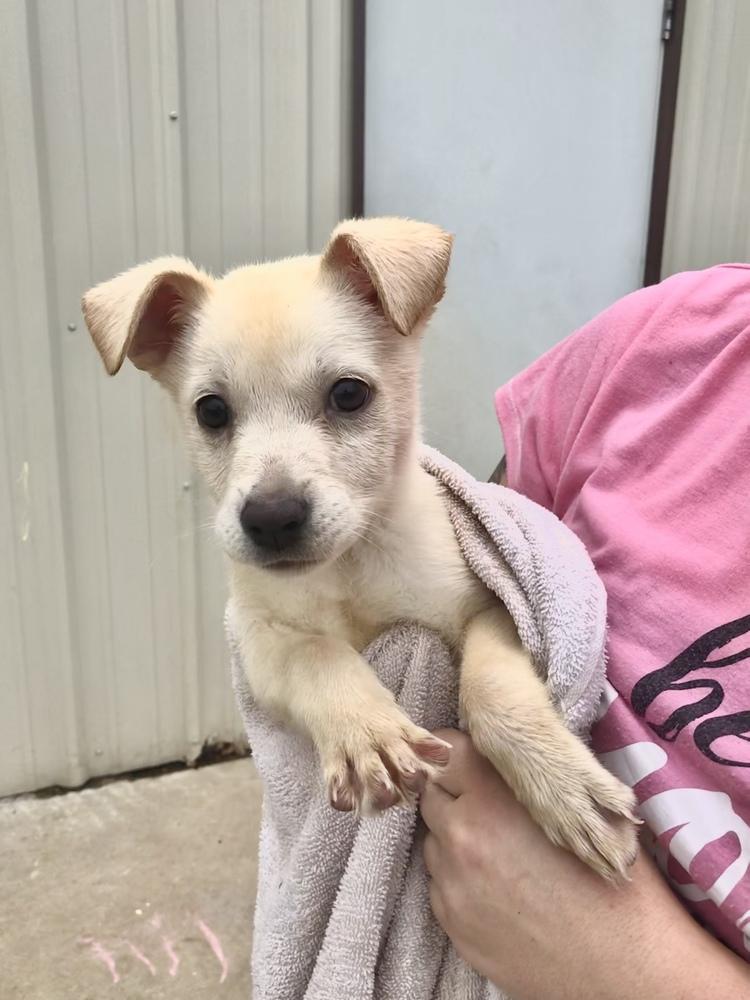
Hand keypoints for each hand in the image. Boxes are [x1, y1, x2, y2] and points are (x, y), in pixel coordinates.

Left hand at [420, 729, 749, 999]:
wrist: (621, 966)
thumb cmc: (611, 884)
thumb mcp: (580, 812)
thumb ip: (535, 781)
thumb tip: (517, 755)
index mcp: (495, 799)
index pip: (449, 751)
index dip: (460, 755)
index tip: (468, 762)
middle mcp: (463, 835)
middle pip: (434, 795)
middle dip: (456, 797)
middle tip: (488, 810)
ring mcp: (452, 881)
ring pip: (435, 841)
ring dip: (456, 840)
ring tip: (500, 856)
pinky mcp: (451, 921)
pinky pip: (440, 884)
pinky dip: (460, 881)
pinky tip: (499, 891)